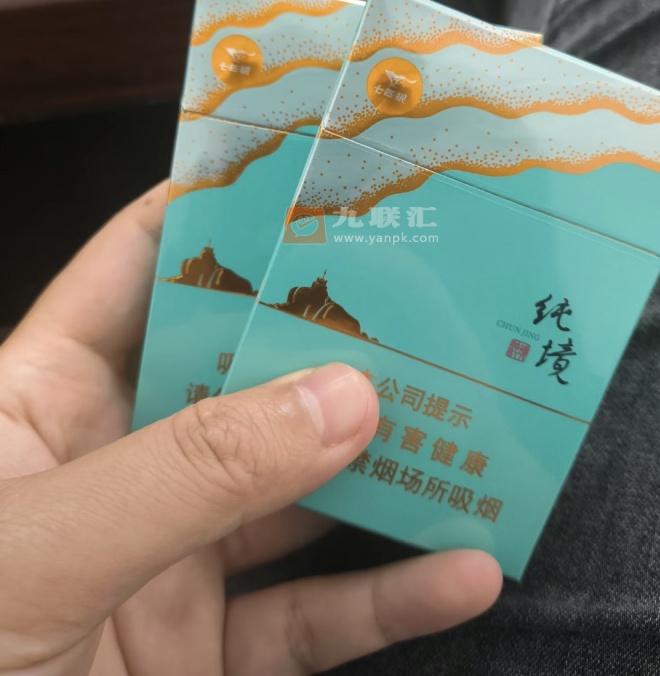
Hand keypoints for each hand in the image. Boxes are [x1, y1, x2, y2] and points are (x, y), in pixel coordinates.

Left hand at [0, 183, 501, 674]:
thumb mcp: (44, 552)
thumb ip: (193, 473)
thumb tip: (341, 399)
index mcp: (45, 401)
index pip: (137, 271)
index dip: (213, 215)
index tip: (306, 177)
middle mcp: (118, 465)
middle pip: (241, 375)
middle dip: (328, 339)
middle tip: (423, 296)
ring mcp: (169, 559)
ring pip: (296, 493)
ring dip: (382, 468)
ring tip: (469, 426)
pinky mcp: (207, 652)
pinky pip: (314, 616)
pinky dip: (390, 598)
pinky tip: (460, 570)